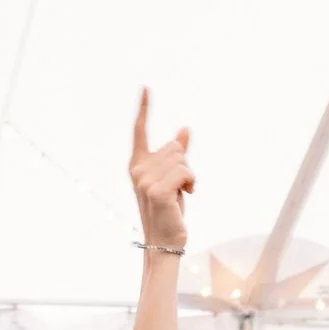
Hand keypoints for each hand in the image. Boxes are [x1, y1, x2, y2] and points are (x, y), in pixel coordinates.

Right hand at [130, 90, 193, 250]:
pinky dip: (191, 182)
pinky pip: (185, 171)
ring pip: (181, 159)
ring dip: (189, 176)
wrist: (165, 241)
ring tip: (182, 193)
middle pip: (173, 147)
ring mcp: (145, 180)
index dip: (144, 109)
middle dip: (184, 165)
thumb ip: (177, 155)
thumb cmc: (169, 211)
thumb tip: (185, 129)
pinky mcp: (158, 190)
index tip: (146, 88)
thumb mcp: (173, 179)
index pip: (139, 131)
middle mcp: (137, 169)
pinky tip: (186, 195)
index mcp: (137, 164)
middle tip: (181, 187)